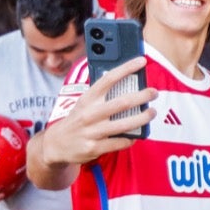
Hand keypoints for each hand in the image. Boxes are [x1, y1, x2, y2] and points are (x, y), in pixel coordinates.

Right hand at [37, 58, 155, 165]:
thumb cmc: (77, 120)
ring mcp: (92, 132)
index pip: (109, 79)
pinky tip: (136, 134)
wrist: (56, 144)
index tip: (141, 61)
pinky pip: (119, 142)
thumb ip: (103, 96)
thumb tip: (129, 86)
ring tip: (151, 113)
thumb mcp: (85, 103)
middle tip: (153, 92)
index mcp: (88, 98)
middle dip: (142, 96)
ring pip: (124, 124)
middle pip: (122, 102)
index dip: (127, 68)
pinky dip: (130, 138)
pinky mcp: (94, 148)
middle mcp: (90, 114)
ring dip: (142, 118)